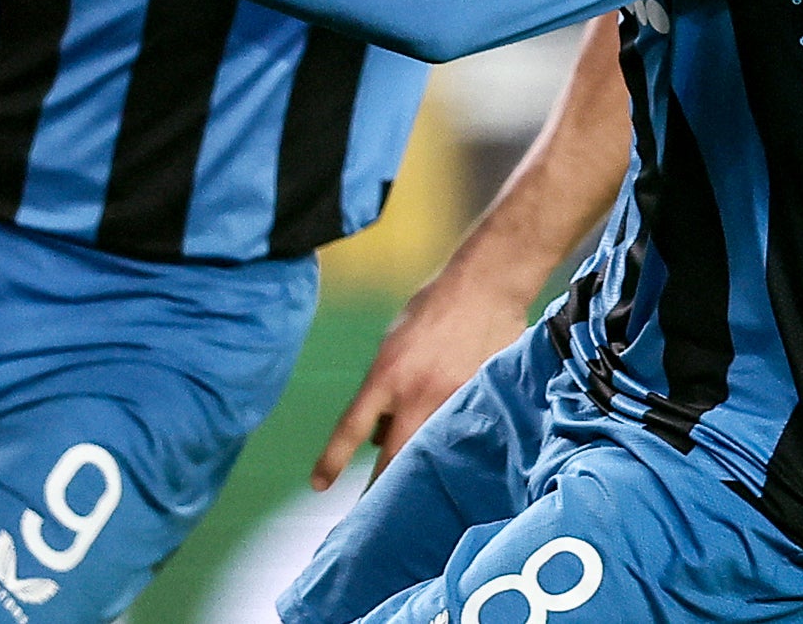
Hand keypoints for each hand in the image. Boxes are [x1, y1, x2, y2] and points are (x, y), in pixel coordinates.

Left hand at [313, 256, 536, 488]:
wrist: (484, 285)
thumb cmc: (433, 309)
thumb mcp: (394, 342)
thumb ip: (384, 386)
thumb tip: (380, 432)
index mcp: (385, 374)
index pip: (351, 427)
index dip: (333, 460)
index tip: (318, 486)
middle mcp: (414, 393)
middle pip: (392, 457)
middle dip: (380, 489)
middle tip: (370, 517)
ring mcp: (450, 400)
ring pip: (429, 452)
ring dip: (420, 471)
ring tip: (414, 495)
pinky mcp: (479, 402)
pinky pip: (461, 436)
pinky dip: (454, 446)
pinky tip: (457, 457)